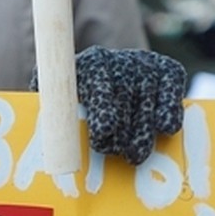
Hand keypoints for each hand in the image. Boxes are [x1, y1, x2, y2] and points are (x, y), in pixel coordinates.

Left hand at [33, 46, 185, 164]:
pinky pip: (172, 94)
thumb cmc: (75, 91)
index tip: (103, 137)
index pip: (98, 88)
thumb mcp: (56, 92)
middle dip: (121, 132)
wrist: (109, 67)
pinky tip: (162, 130)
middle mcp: (119, 59)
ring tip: (134, 155)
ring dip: (143, 133)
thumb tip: (43, 128)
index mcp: (89, 64)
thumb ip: (50, 104)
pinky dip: (169, 113)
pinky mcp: (168, 69)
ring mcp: (145, 63)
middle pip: (124, 100)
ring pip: (147, 103)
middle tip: (115, 153)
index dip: (103, 114)